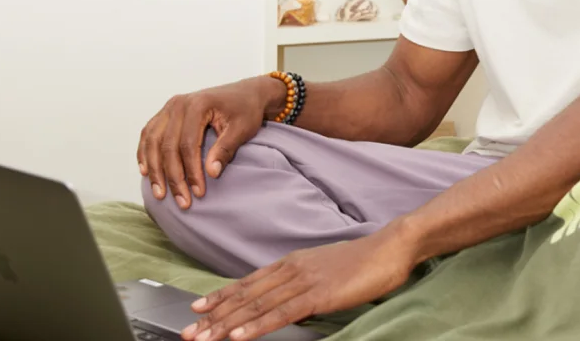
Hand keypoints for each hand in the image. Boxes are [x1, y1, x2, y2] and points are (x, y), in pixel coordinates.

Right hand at [138, 76, 282, 208]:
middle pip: (167, 145)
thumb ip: (225, 149)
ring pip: (153, 141)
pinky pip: (149, 134)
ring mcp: (170, 107)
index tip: (198, 193)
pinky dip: (144, 153)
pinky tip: (146, 171)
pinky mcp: (166, 113)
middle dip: (173, 177)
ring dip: (154, 169)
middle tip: (182, 201)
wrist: (246, 93)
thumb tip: (211, 173)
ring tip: (160, 193)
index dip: (191, 171)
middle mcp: (178, 104)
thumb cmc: (245, 110)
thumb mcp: (242, 129)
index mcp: (197, 105)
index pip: (188, 144)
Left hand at [181, 227, 417, 340]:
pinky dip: (257, 325)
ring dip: (227, 324)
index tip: (198, 308)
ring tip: (204, 338)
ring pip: (257, 305)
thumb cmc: (364, 260)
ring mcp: (304, 281)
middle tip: (189, 331)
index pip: (249, 282)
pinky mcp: (319, 294)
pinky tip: (240, 336)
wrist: (391, 247)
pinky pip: (281, 313)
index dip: (221, 297)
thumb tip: (288, 303)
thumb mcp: (326, 271)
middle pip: (246, 295)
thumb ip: (304, 284)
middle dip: (215, 315)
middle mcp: (292, 269)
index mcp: (293, 262)